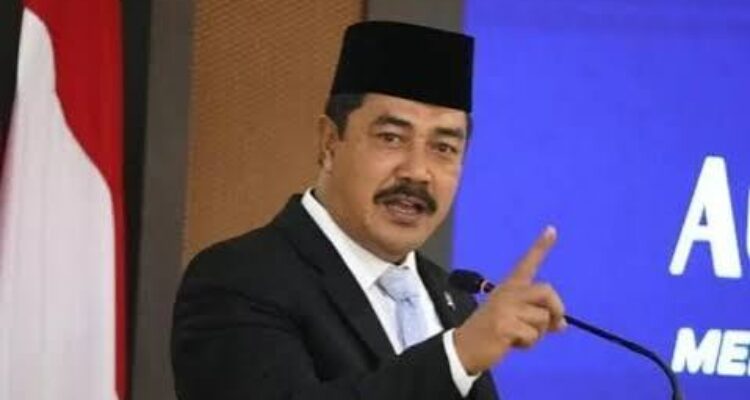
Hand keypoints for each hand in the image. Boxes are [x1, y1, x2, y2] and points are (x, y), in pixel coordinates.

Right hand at [453, 226, 566, 374]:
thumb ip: (539, 317)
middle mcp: (507, 292)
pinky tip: (511, 343)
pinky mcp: (504, 324)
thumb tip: (562, 323)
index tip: (552, 229)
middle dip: (556, 308)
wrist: (464, 347)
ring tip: (518, 336)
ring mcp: (505, 308)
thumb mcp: (515, 319)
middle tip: (557, 324)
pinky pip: (532, 335)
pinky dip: (527, 344)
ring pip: (542, 318)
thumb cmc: (492, 332)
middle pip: (546, 291)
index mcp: (509, 287)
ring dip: (538, 333)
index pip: (527, 263)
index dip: (541, 246)